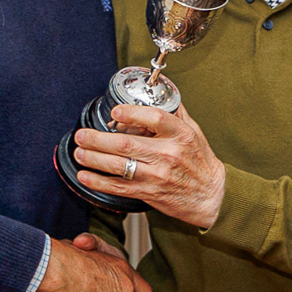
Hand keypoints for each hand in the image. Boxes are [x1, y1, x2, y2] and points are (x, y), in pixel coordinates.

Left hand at [74, 104, 224, 227]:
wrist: (212, 197)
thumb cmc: (202, 163)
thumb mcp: (195, 132)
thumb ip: (176, 114)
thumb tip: (160, 94)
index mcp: (180, 134)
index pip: (155, 118)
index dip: (132, 113)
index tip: (114, 111)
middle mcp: (168, 154)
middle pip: (127, 144)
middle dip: (98, 139)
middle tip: (82, 135)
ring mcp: (158, 175)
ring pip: (119, 166)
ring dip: (94, 159)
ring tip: (79, 153)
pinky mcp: (150, 193)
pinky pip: (119, 187)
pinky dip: (99, 182)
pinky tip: (85, 176)